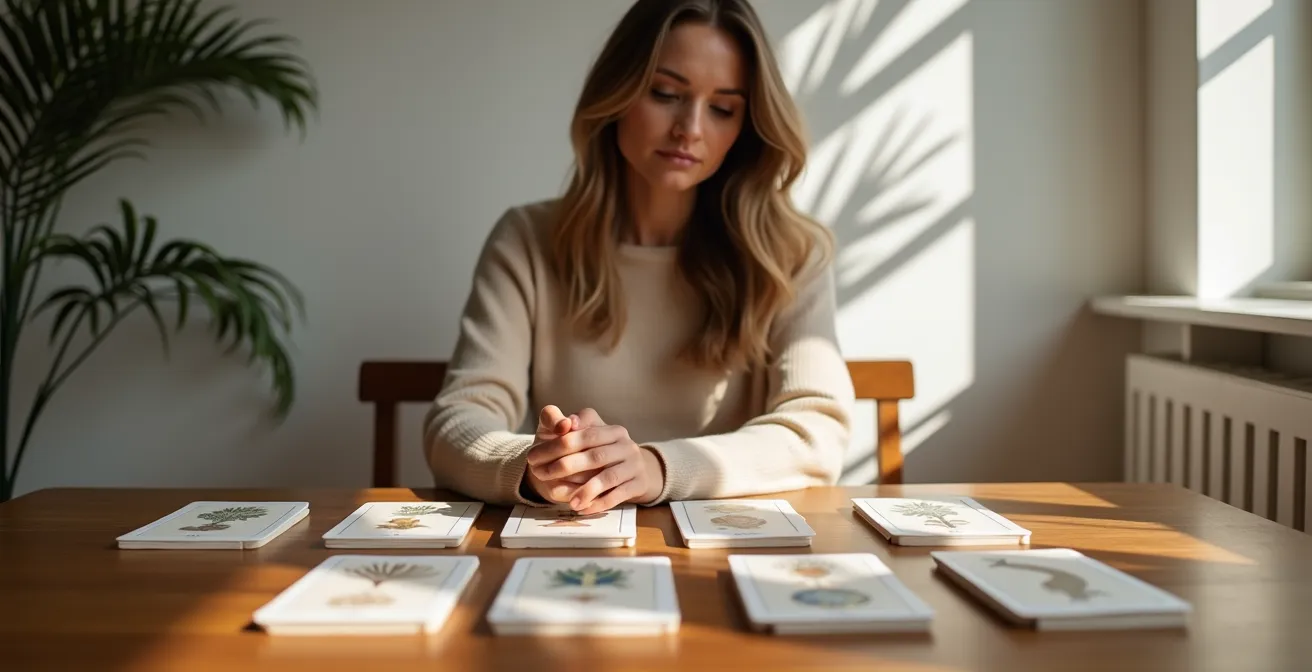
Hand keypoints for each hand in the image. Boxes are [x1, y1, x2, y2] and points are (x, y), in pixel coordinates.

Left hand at [526, 408, 664, 514]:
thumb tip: (565, 423)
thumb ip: (563, 422)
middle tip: (541, 475)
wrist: (631, 469)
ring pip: (608, 477)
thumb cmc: (596, 451)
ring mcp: (634, 465)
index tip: (533, 457)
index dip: (557, 445)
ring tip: (568, 501)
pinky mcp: (638, 484)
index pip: (584, 434)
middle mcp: (626, 445)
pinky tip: (583, 509)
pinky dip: (599, 503)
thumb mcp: (580, 434)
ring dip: (586, 490)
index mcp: (611, 430)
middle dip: (566, 466)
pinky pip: (618, 496)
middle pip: (595, 456)